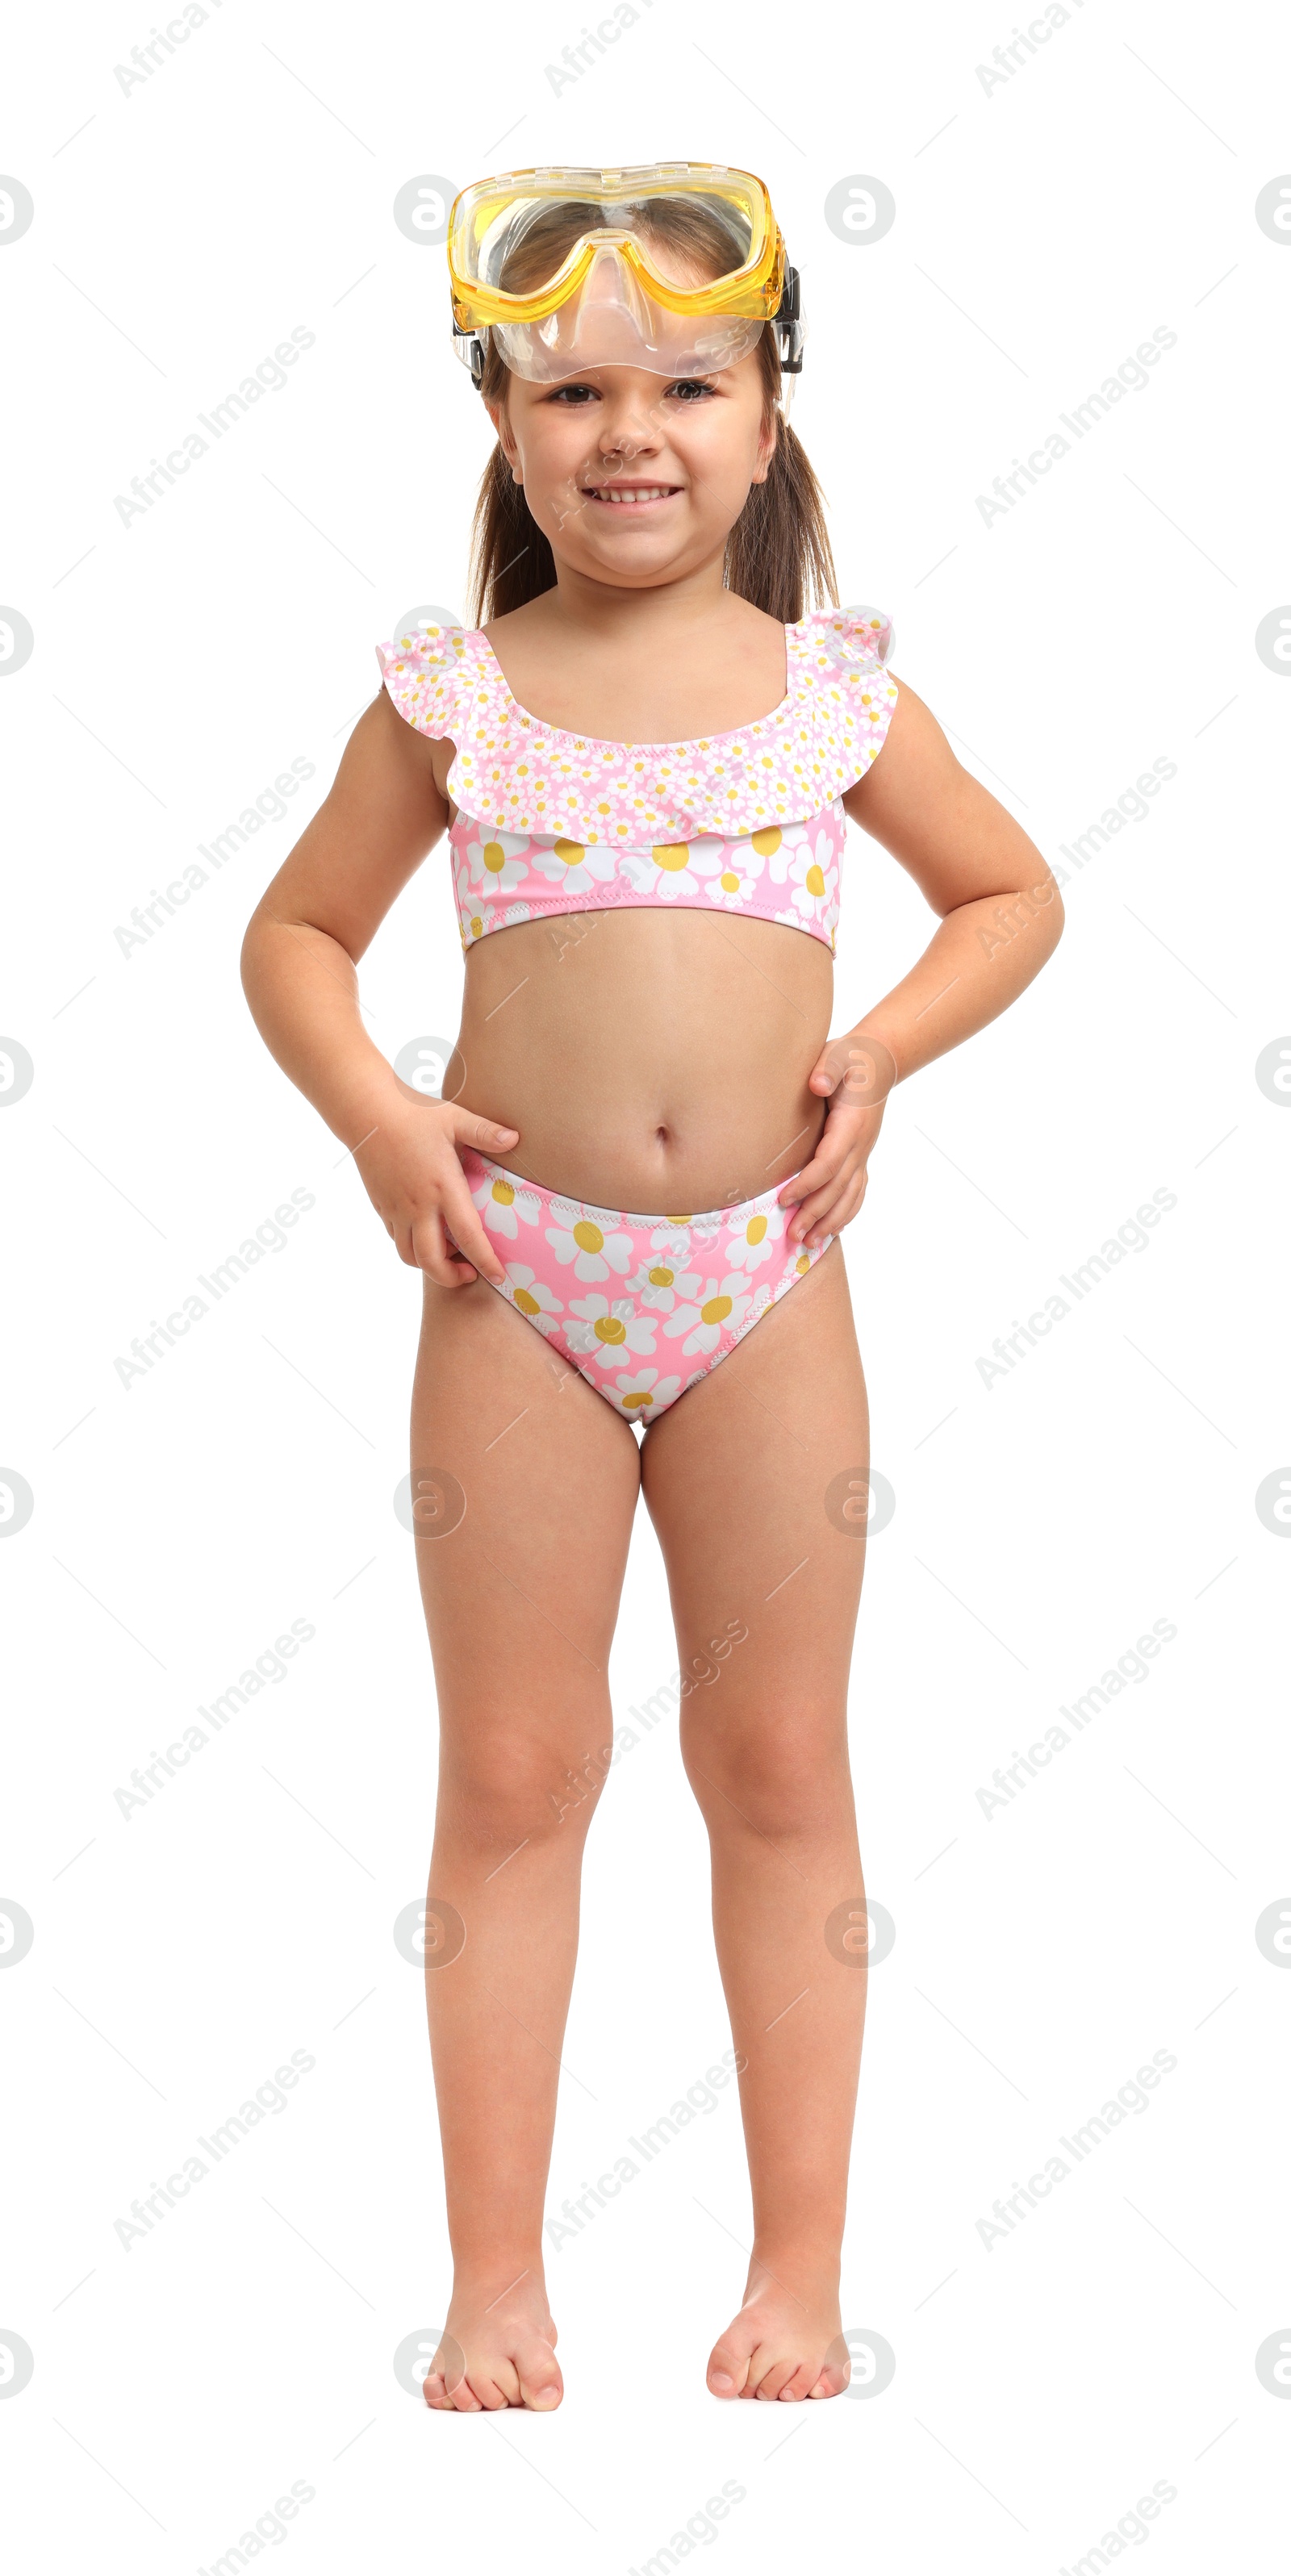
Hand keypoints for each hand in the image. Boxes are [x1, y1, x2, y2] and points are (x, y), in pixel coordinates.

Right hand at [352, 1087, 519, 1286]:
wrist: (366, 1112)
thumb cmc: (414, 1112)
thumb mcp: (454, 1118)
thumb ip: (485, 1132)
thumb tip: (515, 1138)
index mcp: (443, 1187)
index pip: (468, 1236)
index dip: (485, 1261)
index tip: (498, 1276)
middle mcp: (418, 1205)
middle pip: (431, 1261)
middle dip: (451, 1278)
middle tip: (470, 1273)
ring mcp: (396, 1209)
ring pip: (409, 1256)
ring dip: (430, 1265)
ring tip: (449, 1254)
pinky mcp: (381, 1206)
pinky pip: (396, 1239)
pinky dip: (413, 1247)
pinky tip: (426, 1234)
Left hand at [778, 1030, 897, 1246]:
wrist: (878, 1061)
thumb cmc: (851, 1057)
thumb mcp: (838, 1054)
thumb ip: (827, 1069)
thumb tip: (817, 1085)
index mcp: (852, 1125)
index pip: (828, 1164)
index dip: (807, 1185)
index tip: (783, 1199)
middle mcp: (861, 1145)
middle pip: (838, 1188)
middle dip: (815, 1214)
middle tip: (792, 1235)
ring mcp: (864, 1153)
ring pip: (850, 1196)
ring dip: (831, 1221)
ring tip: (809, 1243)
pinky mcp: (861, 1156)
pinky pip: (857, 1191)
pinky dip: (846, 1213)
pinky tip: (831, 1230)